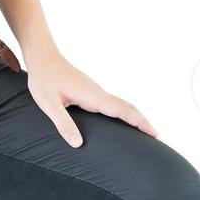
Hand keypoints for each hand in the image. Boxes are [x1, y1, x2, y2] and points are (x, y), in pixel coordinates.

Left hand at [24, 48, 159, 147]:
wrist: (42, 56)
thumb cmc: (43, 78)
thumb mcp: (48, 103)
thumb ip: (62, 123)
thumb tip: (78, 144)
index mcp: (91, 95)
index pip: (120, 109)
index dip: (138, 121)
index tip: (154, 132)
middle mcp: (97, 92)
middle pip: (126, 106)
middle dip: (142, 121)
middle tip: (157, 137)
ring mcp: (95, 91)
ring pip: (120, 104)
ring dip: (134, 116)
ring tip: (146, 133)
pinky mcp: (90, 91)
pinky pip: (112, 103)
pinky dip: (123, 112)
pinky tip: (123, 121)